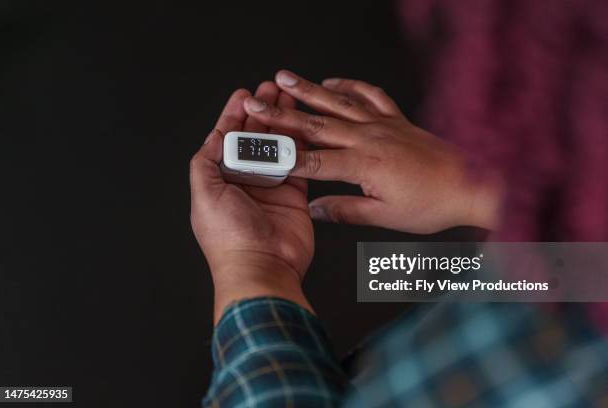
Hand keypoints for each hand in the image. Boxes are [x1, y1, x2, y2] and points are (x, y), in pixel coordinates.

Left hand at [190, 82, 313, 323]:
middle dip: (261, 112)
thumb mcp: (204, 194)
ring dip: (282, 123)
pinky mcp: (294, 195)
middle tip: (270, 89)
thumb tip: (213, 137)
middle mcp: (245, 182)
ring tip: (289, 98)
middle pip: (253, 138)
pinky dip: (300, 145)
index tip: (243, 95)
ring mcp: (270, 187)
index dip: (234, 116)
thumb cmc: (229, 237)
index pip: (226, 139)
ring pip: (276, 147)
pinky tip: (303, 126)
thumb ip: (205, 162)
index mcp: (220, 180)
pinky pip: (298, 164)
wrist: (262, 267)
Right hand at [242, 70, 502, 233]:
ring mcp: (383, 124)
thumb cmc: (432, 203)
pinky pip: (369, 95)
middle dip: (282, 114)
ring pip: (338, 102)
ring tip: (284, 79)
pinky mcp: (396, 119)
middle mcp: (369, 137)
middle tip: (257, 103)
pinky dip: (350, 85)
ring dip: (309, 90)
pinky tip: (334, 82)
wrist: (473, 184)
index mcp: (363, 164)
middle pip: (317, 124)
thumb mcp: (385, 216)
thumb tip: (315, 210)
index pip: (313, 159)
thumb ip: (346, 211)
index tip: (257, 148)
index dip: (282, 154)